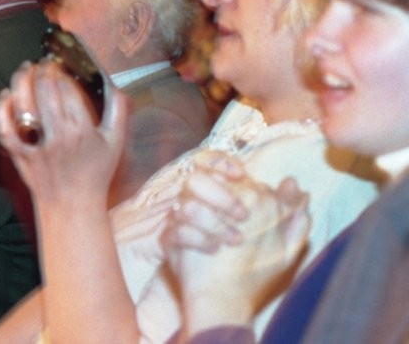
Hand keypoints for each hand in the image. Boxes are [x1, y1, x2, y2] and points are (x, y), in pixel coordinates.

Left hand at [0, 59, 128, 206]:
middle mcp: (57, 136)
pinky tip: (7, 94)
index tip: (61, 65)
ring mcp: (35, 145)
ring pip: (23, 103)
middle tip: (44, 63)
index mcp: (82, 131)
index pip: (67, 88)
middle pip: (44, 90)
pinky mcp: (18, 154)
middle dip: (43, 70)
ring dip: (21, 79)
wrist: (71, 205)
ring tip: (26, 68)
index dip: (61, 71)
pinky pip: (3, 126)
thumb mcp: (115, 142)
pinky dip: (2, 107)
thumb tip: (112, 83)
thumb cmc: (94, 173)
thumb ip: (117, 110)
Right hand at [162, 169, 310, 331]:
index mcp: (224, 197)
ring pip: (185, 204)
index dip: (222, 163)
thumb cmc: (257, 270)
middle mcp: (200, 205)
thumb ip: (291, 212)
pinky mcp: (170, 241)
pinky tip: (215, 250)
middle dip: (221, 195)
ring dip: (213, 222)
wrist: (230, 302)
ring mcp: (182, 222)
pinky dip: (198, 239)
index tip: (240, 175)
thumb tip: (294, 183)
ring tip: (235, 241)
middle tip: (243, 216)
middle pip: (196, 179)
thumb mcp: (284, 243)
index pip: (212, 163)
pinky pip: (176, 231)